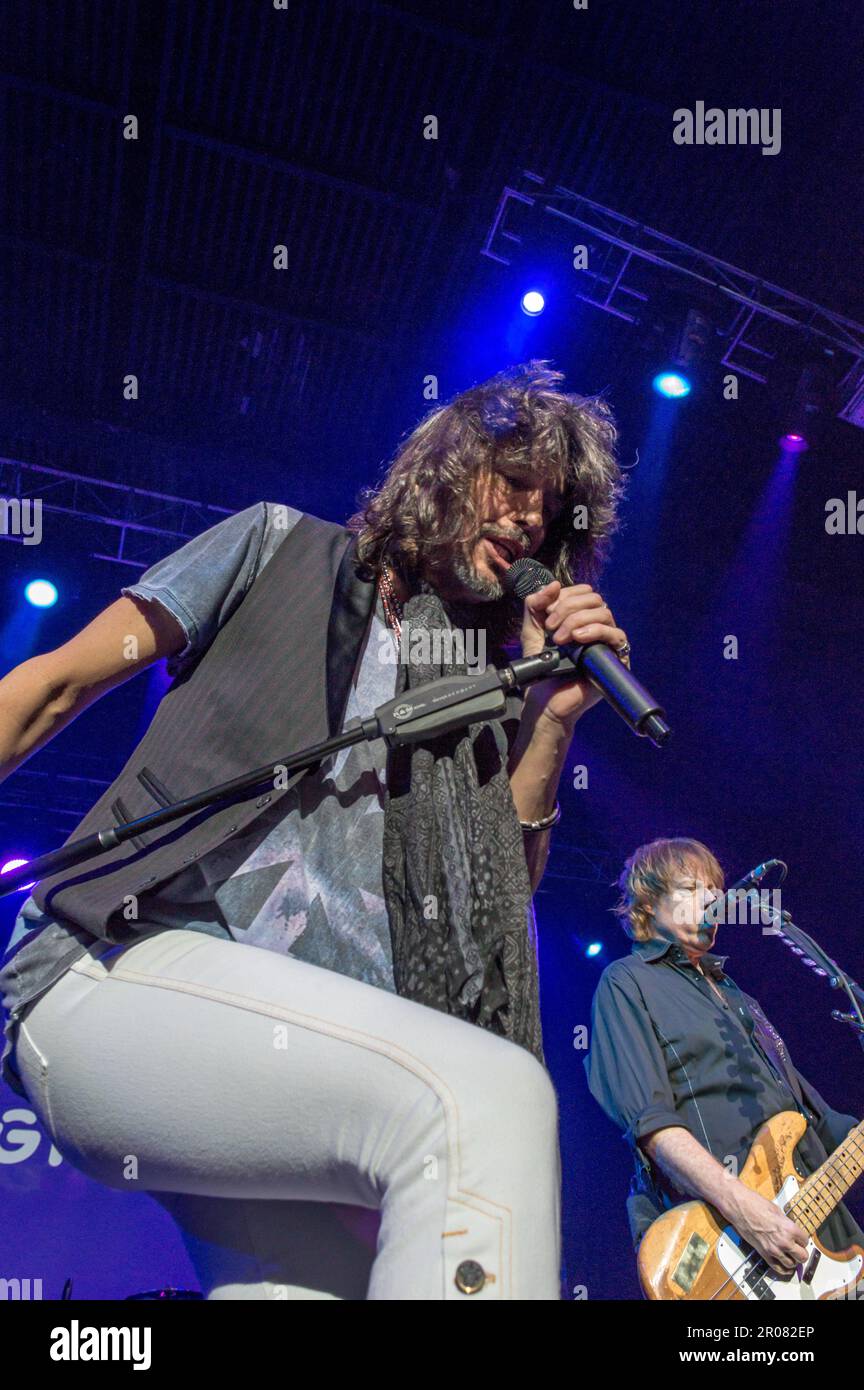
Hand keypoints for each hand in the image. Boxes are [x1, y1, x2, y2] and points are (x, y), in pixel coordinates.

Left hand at [519, 580, 629, 726]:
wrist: (546, 701)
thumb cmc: (542, 670)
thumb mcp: (532, 632)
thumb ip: (535, 607)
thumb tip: (553, 584)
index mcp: (579, 618)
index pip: (582, 592)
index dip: (564, 597)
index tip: (547, 615)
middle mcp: (596, 626)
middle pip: (594, 599)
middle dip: (569, 608)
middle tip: (552, 629)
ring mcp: (607, 642)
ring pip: (604, 612)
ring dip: (578, 620)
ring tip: (561, 639)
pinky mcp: (616, 658)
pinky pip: (616, 634)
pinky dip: (596, 631)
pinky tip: (578, 639)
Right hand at [729, 1185, 809, 1276]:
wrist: (739, 1207)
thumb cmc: (755, 1204)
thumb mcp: (777, 1211)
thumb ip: (786, 1223)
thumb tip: (791, 1230)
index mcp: (789, 1228)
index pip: (805, 1241)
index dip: (803, 1239)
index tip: (800, 1238)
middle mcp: (783, 1241)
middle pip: (802, 1256)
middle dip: (802, 1253)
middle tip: (799, 1249)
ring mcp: (773, 1249)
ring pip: (792, 1264)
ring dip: (793, 1260)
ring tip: (791, 1255)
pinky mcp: (764, 1254)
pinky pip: (778, 1268)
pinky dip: (784, 1269)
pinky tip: (785, 1265)